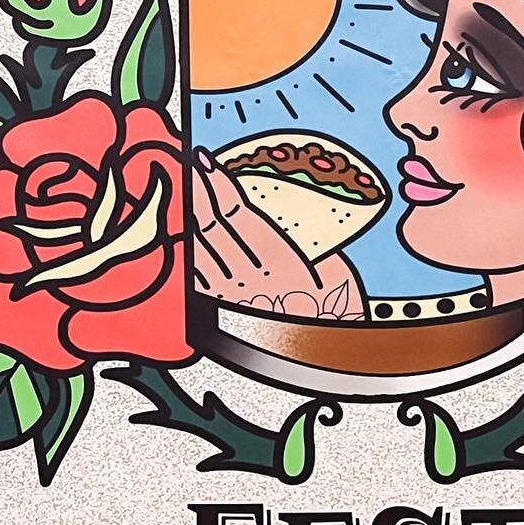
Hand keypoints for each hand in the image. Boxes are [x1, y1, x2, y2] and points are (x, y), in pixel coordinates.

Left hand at [191, 153, 362, 318]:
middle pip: (214, 228)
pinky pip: (196, 280)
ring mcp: (233, 301)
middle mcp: (251, 282)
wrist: (328, 363)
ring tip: (182, 192)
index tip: (206, 161)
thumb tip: (289, 209)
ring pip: (199, 252)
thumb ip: (311, 243)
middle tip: (188, 166)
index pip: (241, 215)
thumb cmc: (341, 318)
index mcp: (282, 266)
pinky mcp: (224, 318)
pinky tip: (183, 237)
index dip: (220, 186)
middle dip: (199, 193)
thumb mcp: (337, 274)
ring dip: (188, 220)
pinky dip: (188, 254)